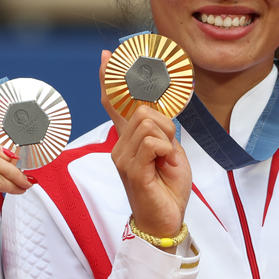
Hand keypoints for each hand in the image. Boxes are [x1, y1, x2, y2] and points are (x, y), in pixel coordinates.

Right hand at [100, 50, 191, 244]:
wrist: (164, 221)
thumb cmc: (167, 189)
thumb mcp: (170, 153)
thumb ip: (161, 132)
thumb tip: (157, 114)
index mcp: (129, 141)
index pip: (115, 104)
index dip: (111, 80)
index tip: (108, 56)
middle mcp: (120, 146)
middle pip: (144, 110)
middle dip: (166, 126)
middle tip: (169, 152)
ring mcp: (122, 157)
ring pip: (149, 123)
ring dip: (167, 140)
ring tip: (166, 162)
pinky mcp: (130, 169)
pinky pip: (152, 142)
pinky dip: (166, 152)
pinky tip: (163, 167)